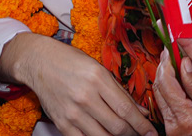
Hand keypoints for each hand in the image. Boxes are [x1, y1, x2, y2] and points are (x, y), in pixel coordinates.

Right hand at [3, 33, 155, 135]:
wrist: (39, 63)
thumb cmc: (72, 62)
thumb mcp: (100, 70)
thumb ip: (121, 92)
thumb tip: (142, 111)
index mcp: (98, 79)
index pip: (126, 109)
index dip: (142, 125)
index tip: (151, 132)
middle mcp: (85, 97)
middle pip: (117, 126)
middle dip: (133, 134)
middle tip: (141, 135)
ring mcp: (72, 112)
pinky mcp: (61, 123)